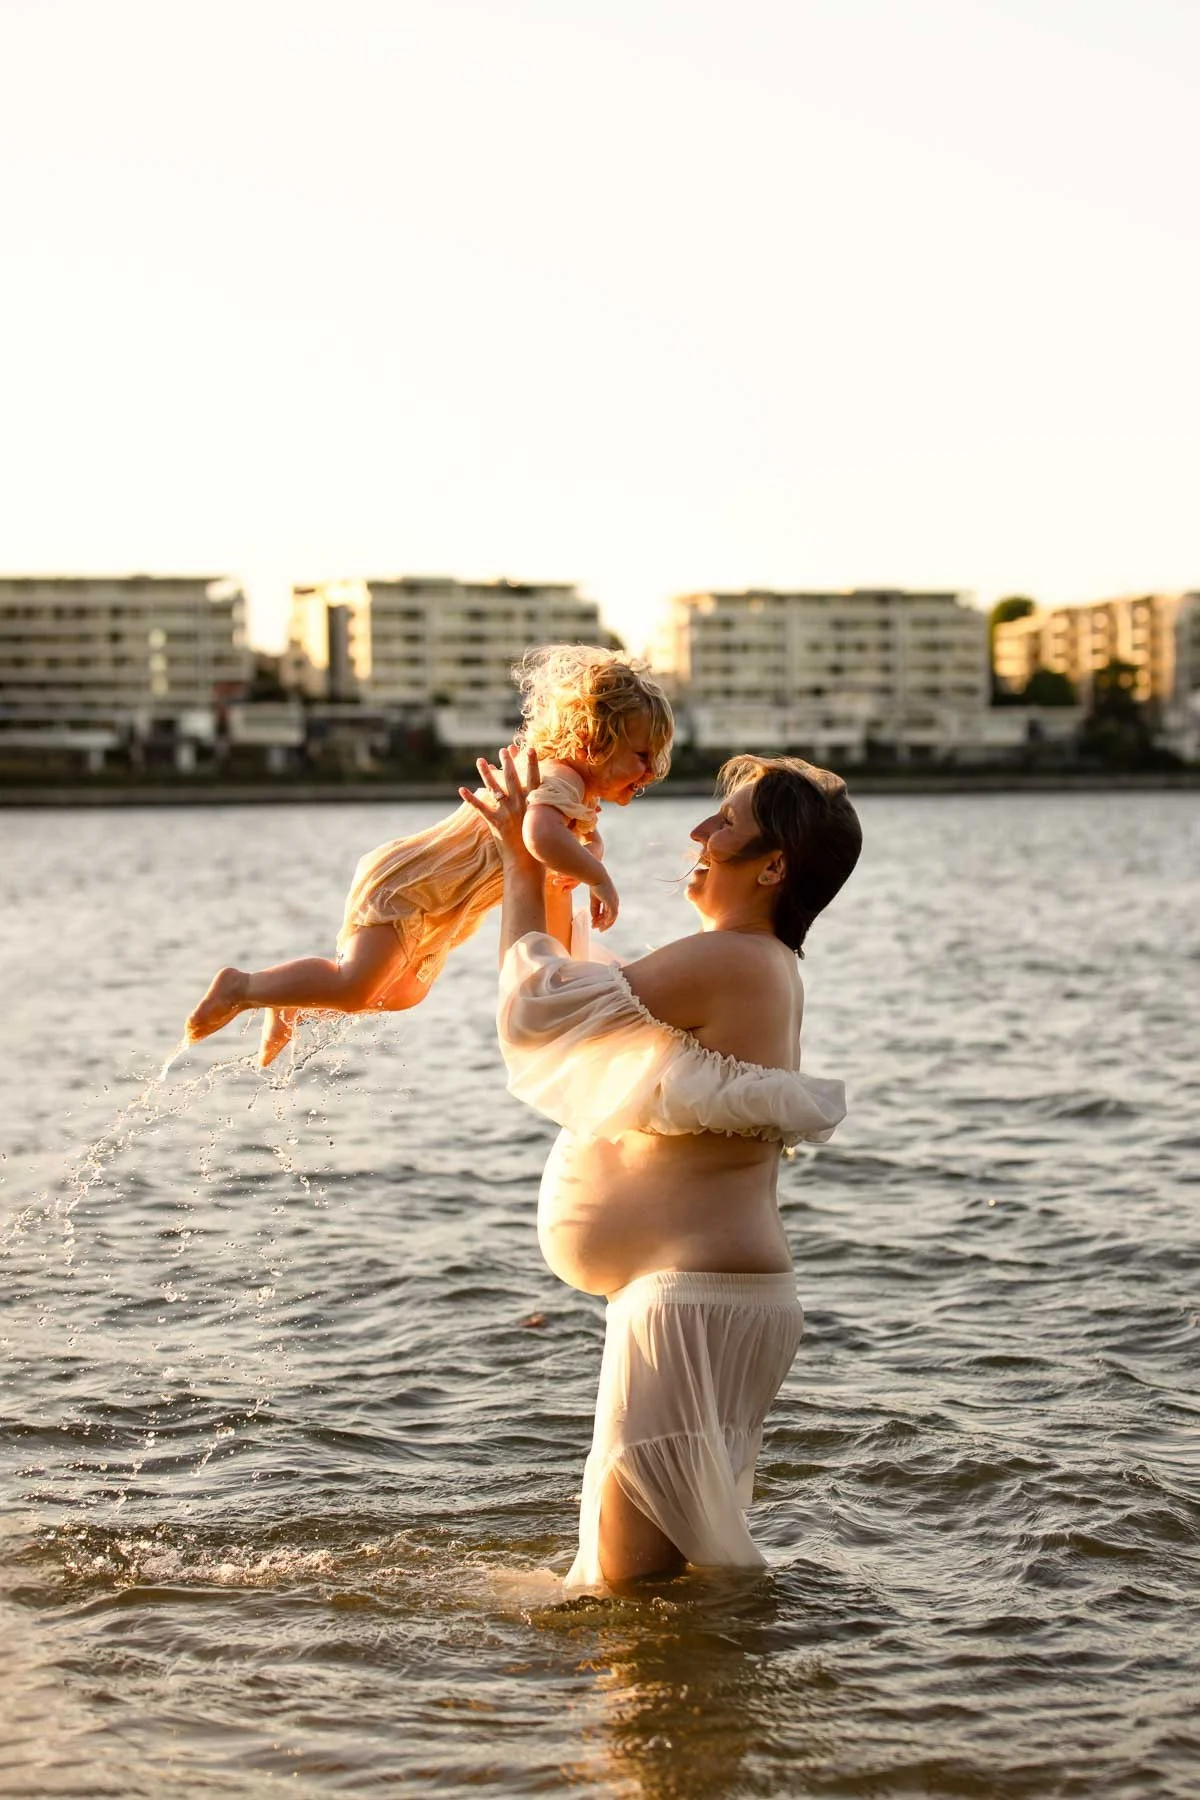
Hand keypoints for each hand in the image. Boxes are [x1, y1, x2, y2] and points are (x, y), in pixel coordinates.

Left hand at [460, 745, 540, 860]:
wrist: (528, 863)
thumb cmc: (540, 845)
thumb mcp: (548, 824)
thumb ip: (546, 810)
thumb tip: (553, 801)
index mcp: (535, 804)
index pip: (534, 778)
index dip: (531, 763)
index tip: (528, 748)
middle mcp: (521, 805)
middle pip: (512, 778)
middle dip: (507, 762)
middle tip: (503, 750)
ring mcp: (507, 813)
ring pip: (495, 788)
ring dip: (486, 773)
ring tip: (480, 761)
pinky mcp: (495, 823)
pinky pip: (480, 808)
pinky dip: (470, 798)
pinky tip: (461, 789)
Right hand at [590, 870, 619, 931]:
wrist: (597, 877)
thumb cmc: (595, 886)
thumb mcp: (594, 900)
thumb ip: (594, 909)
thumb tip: (594, 918)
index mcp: (612, 900)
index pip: (608, 913)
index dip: (601, 919)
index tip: (593, 923)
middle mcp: (615, 902)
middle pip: (610, 916)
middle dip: (602, 923)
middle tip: (595, 928)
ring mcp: (615, 902)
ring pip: (611, 917)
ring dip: (603, 923)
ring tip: (595, 926)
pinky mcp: (613, 902)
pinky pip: (612, 914)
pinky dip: (608, 920)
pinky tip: (603, 924)